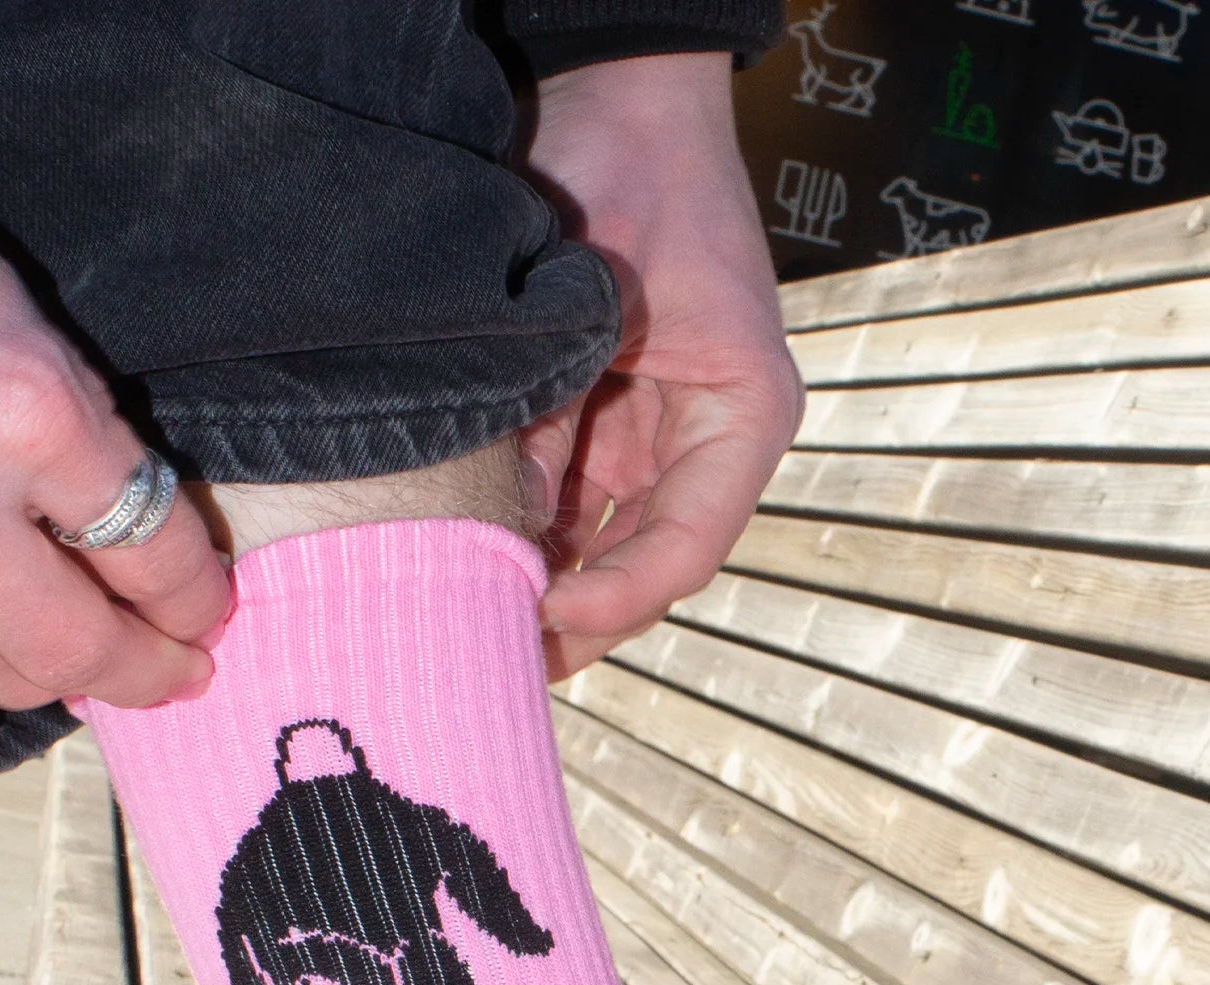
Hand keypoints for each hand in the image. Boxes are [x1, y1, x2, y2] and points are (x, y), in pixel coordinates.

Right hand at [0, 164, 228, 710]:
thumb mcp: (16, 316)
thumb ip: (79, 433)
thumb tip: (134, 540)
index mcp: (30, 413)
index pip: (155, 556)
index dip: (196, 602)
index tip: (208, 614)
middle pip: (74, 644)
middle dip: (144, 673)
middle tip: (178, 674)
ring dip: (46, 680)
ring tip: (86, 672)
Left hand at [521, 53, 804, 676]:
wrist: (610, 90)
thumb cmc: (634, 165)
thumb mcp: (595, 290)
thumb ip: (558, 407)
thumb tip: (509, 523)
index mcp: (740, 418)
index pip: (686, 544)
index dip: (618, 595)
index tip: (546, 618)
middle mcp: (700, 446)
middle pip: (642, 568)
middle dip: (577, 620)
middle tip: (501, 669)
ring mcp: (647, 440)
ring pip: (597, 547)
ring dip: (542, 589)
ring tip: (476, 637)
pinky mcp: (598, 424)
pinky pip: (562, 502)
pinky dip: (522, 537)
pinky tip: (468, 572)